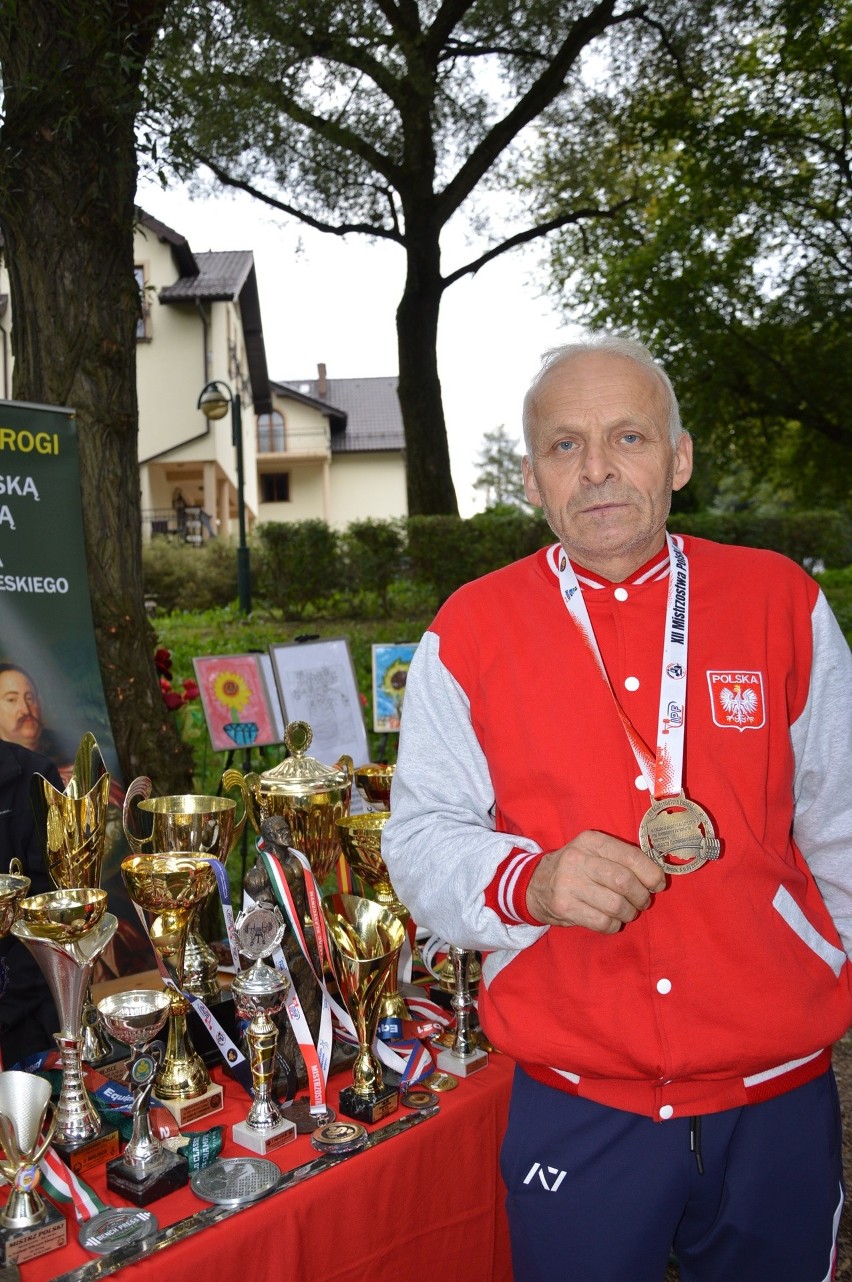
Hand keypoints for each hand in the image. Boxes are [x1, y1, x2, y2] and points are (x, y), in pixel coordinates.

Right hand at [526, 830, 664, 933]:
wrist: (535, 883)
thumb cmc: (577, 868)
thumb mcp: (594, 852)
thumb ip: (622, 858)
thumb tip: (657, 876)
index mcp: (591, 841)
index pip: (630, 856)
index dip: (651, 873)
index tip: (659, 885)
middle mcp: (578, 859)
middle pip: (624, 881)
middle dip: (641, 896)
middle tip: (642, 902)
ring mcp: (569, 883)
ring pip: (615, 905)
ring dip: (629, 913)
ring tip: (627, 912)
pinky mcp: (564, 906)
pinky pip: (602, 922)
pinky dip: (614, 925)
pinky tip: (611, 920)